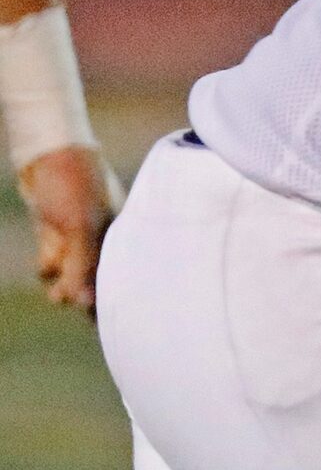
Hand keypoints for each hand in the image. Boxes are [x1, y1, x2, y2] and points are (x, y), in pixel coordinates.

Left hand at [16, 144, 117, 313]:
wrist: (48, 151)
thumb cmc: (74, 185)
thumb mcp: (81, 228)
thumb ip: (83, 266)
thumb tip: (84, 305)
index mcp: (122, 236)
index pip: (123, 274)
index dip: (115, 296)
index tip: (105, 318)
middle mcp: (105, 237)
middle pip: (99, 276)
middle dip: (87, 295)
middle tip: (79, 311)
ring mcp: (80, 234)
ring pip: (74, 270)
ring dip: (64, 284)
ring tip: (57, 295)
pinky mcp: (58, 230)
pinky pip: (56, 258)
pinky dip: (50, 267)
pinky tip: (47, 269)